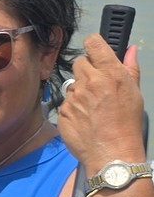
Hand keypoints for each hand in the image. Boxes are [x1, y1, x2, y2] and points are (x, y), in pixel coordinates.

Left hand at [57, 32, 145, 170]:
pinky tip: (84, 118)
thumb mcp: (135, 92)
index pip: (93, 43)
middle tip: (96, 84)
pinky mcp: (62, 111)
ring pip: (72, 84)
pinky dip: (73, 107)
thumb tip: (130, 49)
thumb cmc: (127, 123)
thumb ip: (130, 68)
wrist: (111, 152)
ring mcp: (73, 97)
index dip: (93, 45)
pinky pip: (65, 103)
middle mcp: (89, 82)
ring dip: (80, 91)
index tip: (95, 50)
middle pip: (79, 62)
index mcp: (110, 73)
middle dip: (87, 70)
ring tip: (92, 107)